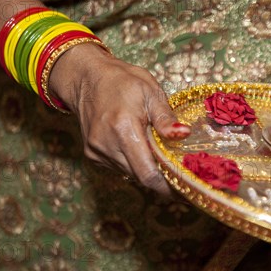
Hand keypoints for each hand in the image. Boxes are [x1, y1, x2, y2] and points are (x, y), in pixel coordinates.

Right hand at [48, 43, 190, 195]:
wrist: (86, 78)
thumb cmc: (123, 81)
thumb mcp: (150, 92)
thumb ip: (166, 118)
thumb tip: (184, 134)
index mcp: (124, 128)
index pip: (147, 173)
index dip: (166, 187)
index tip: (183, 191)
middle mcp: (107, 145)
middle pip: (140, 176)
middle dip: (160, 177)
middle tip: (178, 172)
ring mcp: (96, 152)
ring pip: (130, 173)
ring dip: (146, 167)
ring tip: (156, 150)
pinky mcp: (91, 154)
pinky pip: (119, 166)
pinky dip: (133, 161)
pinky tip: (137, 145)